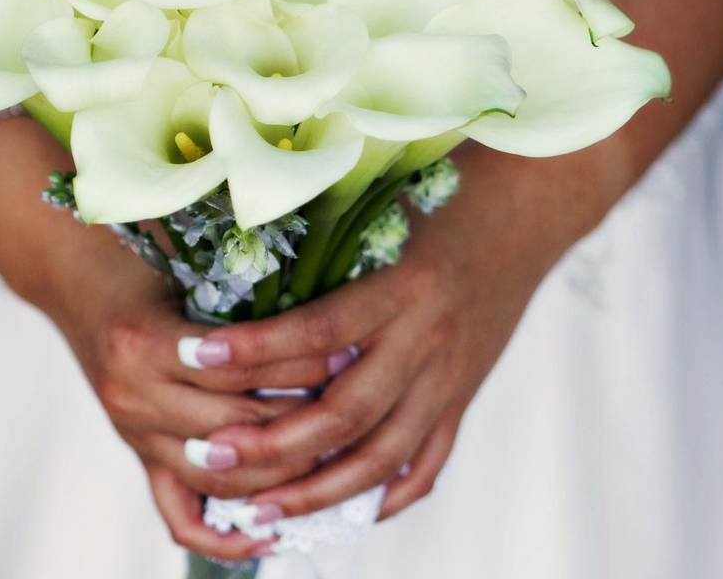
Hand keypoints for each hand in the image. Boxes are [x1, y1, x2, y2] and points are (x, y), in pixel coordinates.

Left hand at [188, 143, 613, 534]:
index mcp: (401, 287)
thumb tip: (241, 268)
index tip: (199, 357)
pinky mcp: (463, 399)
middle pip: (347, 412)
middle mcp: (426, 340)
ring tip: (264, 511)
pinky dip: (386, 497)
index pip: (320, 328)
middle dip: (276, 444)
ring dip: (319, 491)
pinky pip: (427, 464)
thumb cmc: (440, 209)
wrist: (522, 220)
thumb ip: (326, 249)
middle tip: (214, 459)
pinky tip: (344, 513)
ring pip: (383, 456)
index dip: (258, 347)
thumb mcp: (384, 218)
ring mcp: (449, 379)